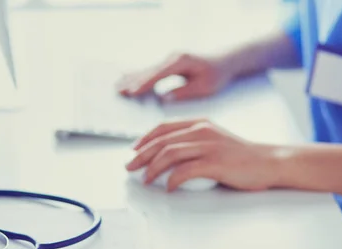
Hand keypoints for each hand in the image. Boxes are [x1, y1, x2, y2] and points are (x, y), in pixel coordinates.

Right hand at [116, 53, 233, 101]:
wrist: (224, 61)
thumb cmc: (217, 75)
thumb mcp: (204, 87)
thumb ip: (184, 92)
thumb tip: (164, 98)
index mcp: (181, 61)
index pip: (159, 74)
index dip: (144, 84)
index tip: (133, 92)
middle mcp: (172, 57)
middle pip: (149, 71)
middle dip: (133, 82)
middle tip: (119, 91)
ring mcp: (169, 59)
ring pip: (147, 70)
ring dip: (131, 78)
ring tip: (117, 87)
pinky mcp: (168, 63)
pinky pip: (150, 70)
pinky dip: (138, 75)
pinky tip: (126, 77)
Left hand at [125, 119, 279, 191]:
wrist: (270, 161)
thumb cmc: (241, 155)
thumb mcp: (214, 139)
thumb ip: (193, 141)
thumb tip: (166, 153)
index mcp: (200, 123)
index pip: (164, 127)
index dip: (145, 139)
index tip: (133, 150)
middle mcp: (202, 131)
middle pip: (162, 141)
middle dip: (141, 155)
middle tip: (129, 167)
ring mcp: (209, 146)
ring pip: (170, 154)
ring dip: (153, 168)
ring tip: (145, 179)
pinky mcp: (216, 163)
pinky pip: (185, 171)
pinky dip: (172, 180)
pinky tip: (168, 187)